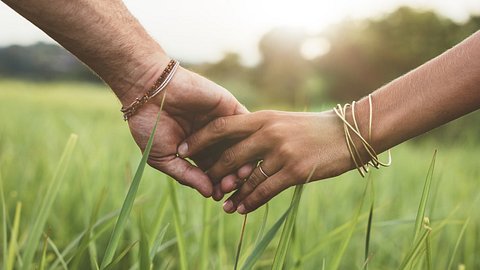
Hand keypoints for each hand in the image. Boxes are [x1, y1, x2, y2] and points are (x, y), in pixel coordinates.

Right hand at [126, 66, 251, 197]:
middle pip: (230, 162)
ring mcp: (222, 123)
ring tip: (238, 174)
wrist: (148, 90)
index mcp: (197, 151)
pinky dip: (248, 139)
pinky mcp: (229, 107)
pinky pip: (245, 124)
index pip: (213, 172)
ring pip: (240, 146)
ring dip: (242, 161)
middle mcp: (212, 139)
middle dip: (231, 176)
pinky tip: (246, 152)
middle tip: (230, 186)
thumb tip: (209, 194)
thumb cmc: (150, 125)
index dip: (217, 185)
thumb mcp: (163, 157)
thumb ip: (187, 175)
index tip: (218, 196)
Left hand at [178, 110, 355, 213]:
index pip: (221, 126)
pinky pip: (265, 191)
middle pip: (229, 156)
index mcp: (263, 117)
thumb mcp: (282, 121)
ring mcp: (281, 152)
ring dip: (232, 194)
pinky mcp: (295, 171)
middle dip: (214, 173)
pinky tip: (242, 209)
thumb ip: (259, 130)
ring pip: (246, 178)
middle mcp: (268, 133)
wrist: (348, 133)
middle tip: (205, 185)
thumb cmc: (312, 128)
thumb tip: (235, 145)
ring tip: (222, 205)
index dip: (199, 139)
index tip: (183, 149)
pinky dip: (250, 202)